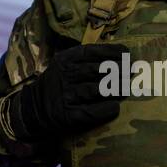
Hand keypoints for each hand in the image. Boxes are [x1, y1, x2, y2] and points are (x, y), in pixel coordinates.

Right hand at [8, 43, 126, 141]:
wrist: (34, 109)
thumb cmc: (59, 84)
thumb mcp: (66, 65)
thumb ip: (87, 60)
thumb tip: (123, 56)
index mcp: (64, 60)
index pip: (92, 52)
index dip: (112, 52)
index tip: (127, 54)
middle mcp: (64, 76)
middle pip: (97, 70)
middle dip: (119, 70)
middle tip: (133, 72)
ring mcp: (65, 95)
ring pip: (97, 89)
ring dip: (116, 88)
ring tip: (127, 88)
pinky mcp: (67, 115)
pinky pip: (91, 112)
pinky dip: (106, 109)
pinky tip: (115, 107)